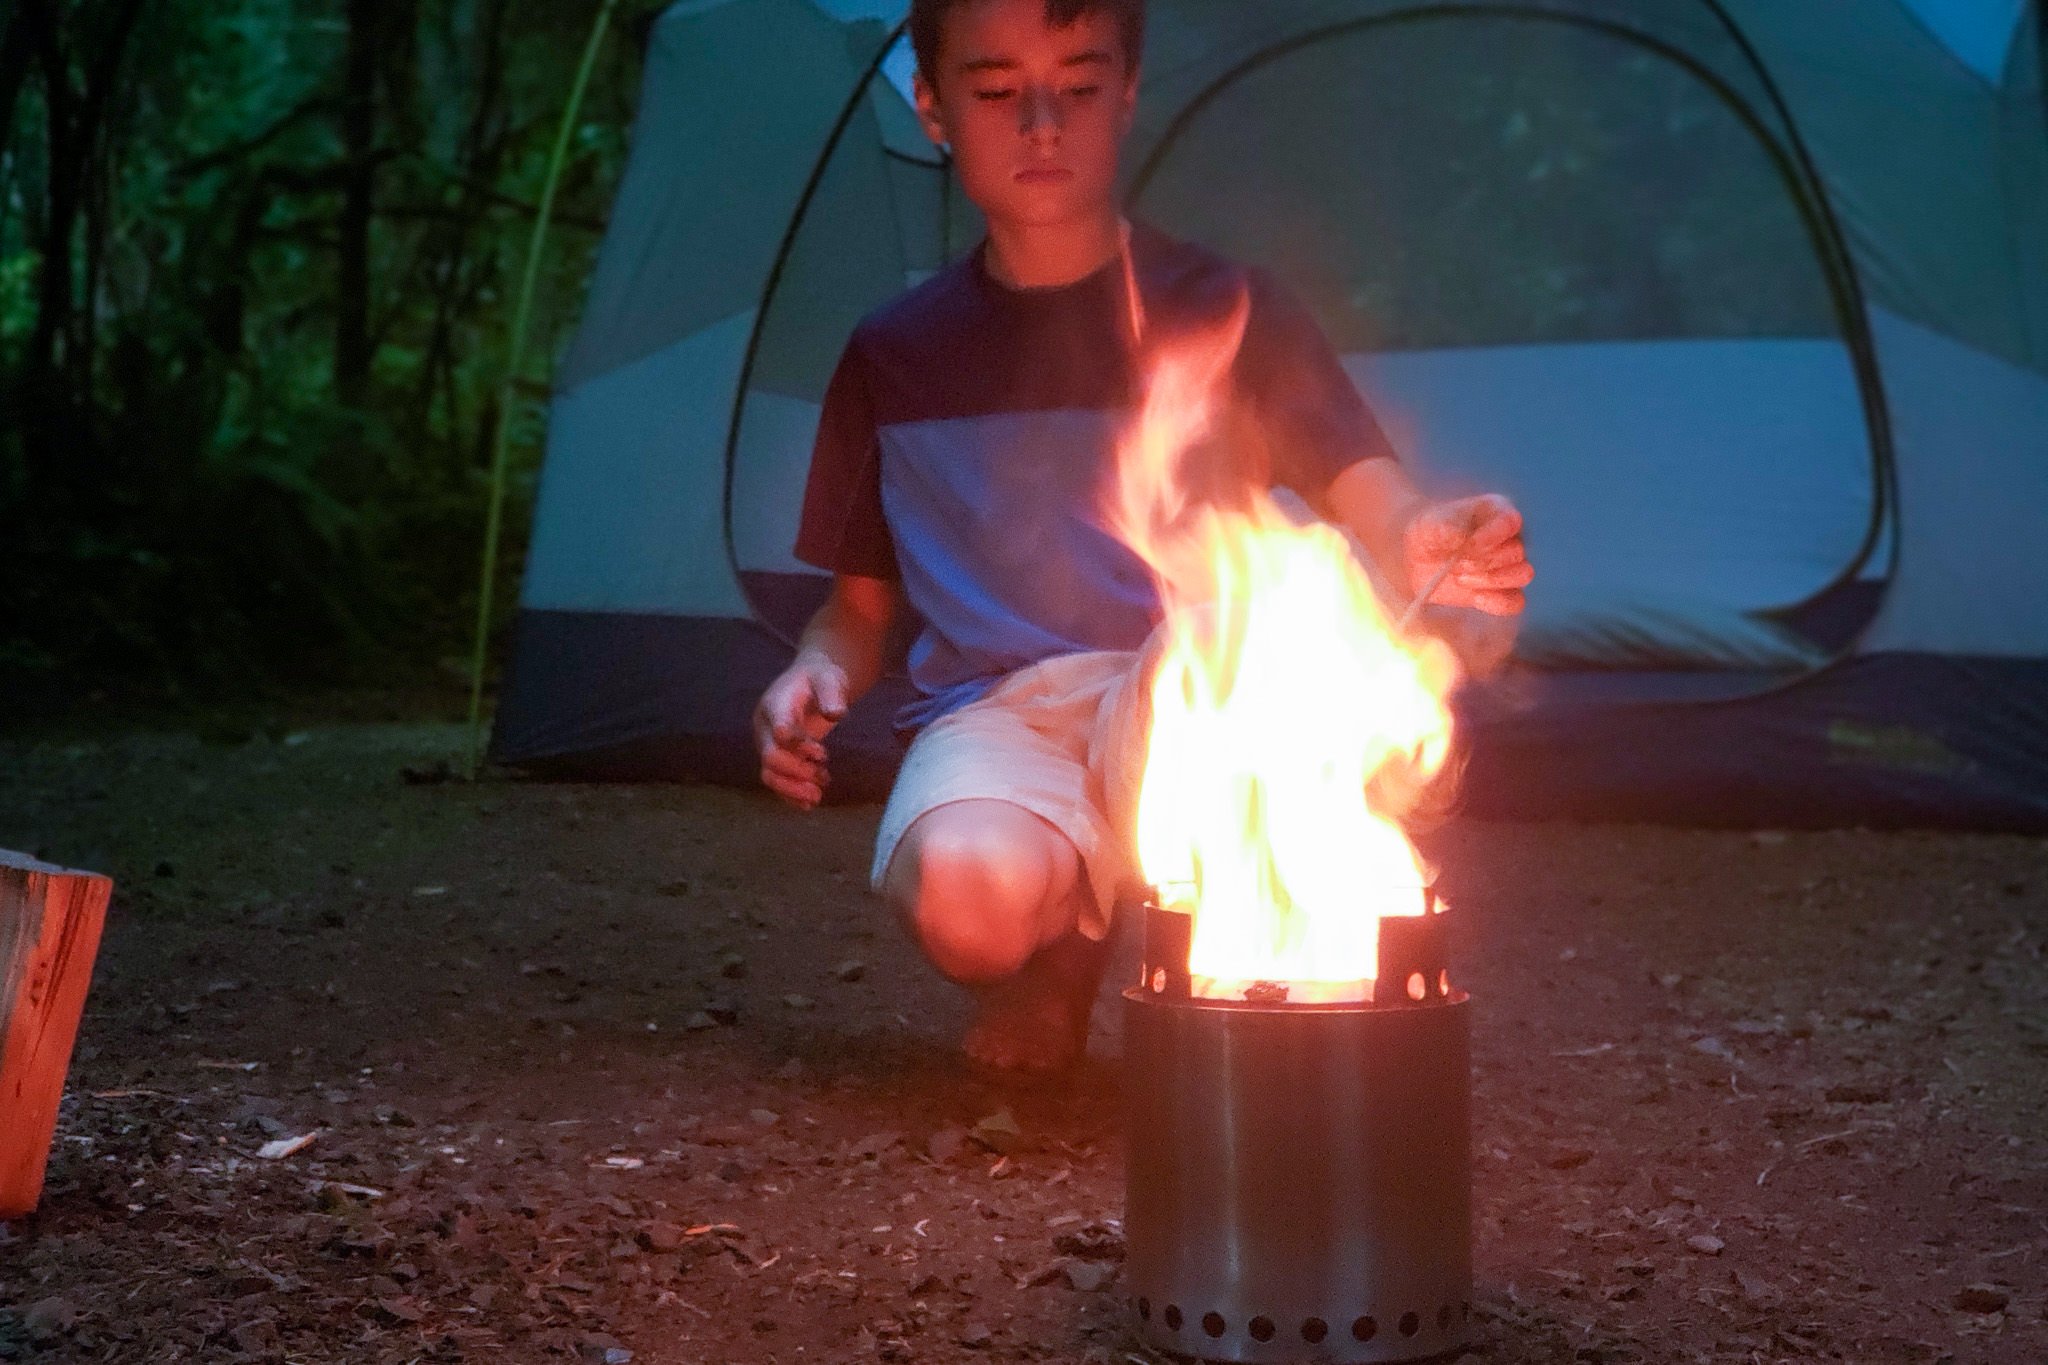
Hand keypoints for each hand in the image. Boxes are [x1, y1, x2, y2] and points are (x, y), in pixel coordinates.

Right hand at [754, 653, 849, 808]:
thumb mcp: (830, 678)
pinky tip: (809, 804)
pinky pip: (776, 781)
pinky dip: (790, 795)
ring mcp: (768, 744)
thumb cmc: (821, 678)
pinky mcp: (776, 757)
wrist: (813, 682)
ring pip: (769, 774)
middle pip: (770, 758)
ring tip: (818, 795)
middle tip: (823, 777)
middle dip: (797, 772)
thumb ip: (831, 694)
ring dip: (793, 789)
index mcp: (775, 705)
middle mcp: (765, 727)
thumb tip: (835, 714)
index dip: (798, 747)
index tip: (822, 753)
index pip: (778, 731)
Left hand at [1403, 494, 1530, 615]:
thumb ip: (1449, 529)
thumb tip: (1466, 540)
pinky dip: (1499, 603)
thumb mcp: (1432, 525)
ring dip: (1491, 580)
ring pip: (1522, 574)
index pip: (1510, 521)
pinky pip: (1515, 601)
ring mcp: (1510, 565)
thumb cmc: (1429, 532)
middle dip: (1484, 561)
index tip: (1467, 546)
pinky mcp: (1502, 591)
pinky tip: (1476, 598)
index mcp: (1497, 511)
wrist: (1418, 556)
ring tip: (1460, 578)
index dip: (1491, 536)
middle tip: (1454, 564)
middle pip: (1516, 552)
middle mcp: (1511, 537)